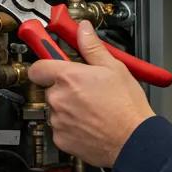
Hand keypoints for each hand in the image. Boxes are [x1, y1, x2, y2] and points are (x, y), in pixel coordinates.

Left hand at [28, 21, 154, 167]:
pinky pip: (60, 127)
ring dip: (68, 106)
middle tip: (84, 87)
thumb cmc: (127, 107)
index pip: (38, 66)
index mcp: (69, 78)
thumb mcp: (114, 68)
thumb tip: (83, 30)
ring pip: (56, 108)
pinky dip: (71, 125)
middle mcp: (59, 99)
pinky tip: (90, 122)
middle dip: (64, 87)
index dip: (45, 63)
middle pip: (50, 88)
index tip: (48, 59)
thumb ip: (92, 47)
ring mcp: (59, 121)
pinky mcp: (61, 139)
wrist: (133, 141)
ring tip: (92, 108)